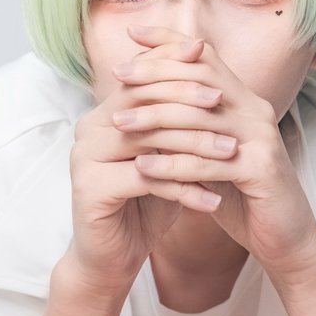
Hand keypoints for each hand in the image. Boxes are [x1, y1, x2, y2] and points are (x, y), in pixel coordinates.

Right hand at [66, 36, 240, 291]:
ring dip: (193, 145)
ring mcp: (85, 159)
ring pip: (147, 139)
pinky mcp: (91, 189)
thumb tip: (217, 82)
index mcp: (102, 116)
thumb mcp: (166, 160)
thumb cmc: (143, 206)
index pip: (139, 80)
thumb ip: (179, 126)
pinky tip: (213, 200)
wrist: (112, 258)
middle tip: (225, 102)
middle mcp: (87, 131)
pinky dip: (183, 188)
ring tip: (231, 152)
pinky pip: (146, 179)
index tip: (210, 58)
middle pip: (141, 101)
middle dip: (186, 99)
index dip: (172, 66)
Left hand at [110, 25, 315, 284]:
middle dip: (155, 75)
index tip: (132, 35)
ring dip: (155, 119)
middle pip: (200, 77)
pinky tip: (142, 168)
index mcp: (244, 100)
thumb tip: (143, 97)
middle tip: (117, 79)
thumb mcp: (211, 153)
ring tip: (119, 125)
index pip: (205, 57)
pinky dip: (172, 164)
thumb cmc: (242, 196)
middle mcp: (256, 110)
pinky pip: (207, 162)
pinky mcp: (261, 170)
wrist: (284, 237)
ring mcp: (262, 138)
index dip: (170, 42)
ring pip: (199, 117)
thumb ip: (188, 125)